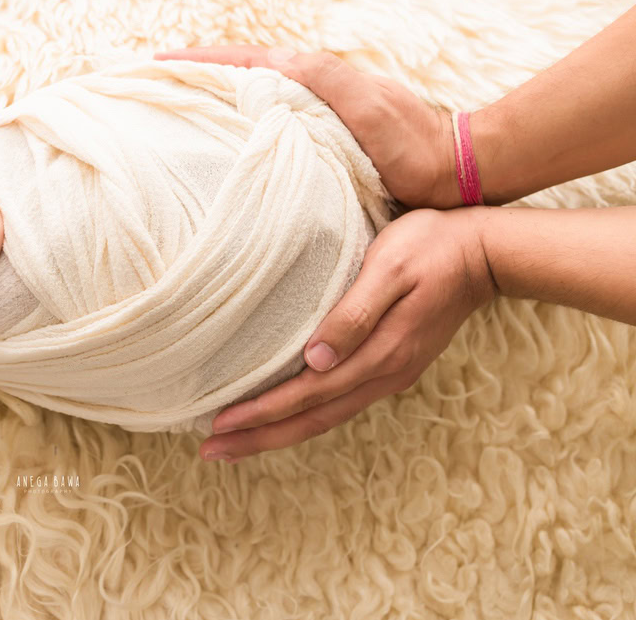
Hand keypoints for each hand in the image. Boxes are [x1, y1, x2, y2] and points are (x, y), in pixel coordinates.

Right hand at [154, 45, 461, 208]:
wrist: (451, 171)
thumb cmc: (411, 142)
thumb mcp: (366, 104)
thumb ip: (324, 78)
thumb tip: (272, 61)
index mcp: (310, 74)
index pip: (241, 59)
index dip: (196, 61)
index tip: (155, 62)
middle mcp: (307, 89)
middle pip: (238, 74)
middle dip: (194, 75)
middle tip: (151, 83)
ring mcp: (312, 114)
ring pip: (249, 100)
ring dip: (211, 99)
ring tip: (172, 109)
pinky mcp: (319, 140)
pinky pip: (265, 126)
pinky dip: (236, 125)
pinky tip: (221, 143)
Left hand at [198, 207, 496, 462]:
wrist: (485, 252)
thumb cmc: (431, 247)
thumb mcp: (389, 269)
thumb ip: (354, 314)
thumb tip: (316, 359)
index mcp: (379, 353)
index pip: (307, 394)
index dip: (261, 412)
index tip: (219, 424)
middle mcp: (383, 374)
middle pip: (312, 419)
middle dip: (260, 437)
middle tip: (212, 451)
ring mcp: (390, 373)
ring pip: (326, 417)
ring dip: (279, 432)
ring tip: (237, 443)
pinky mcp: (392, 364)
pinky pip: (340, 403)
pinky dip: (306, 416)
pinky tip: (285, 416)